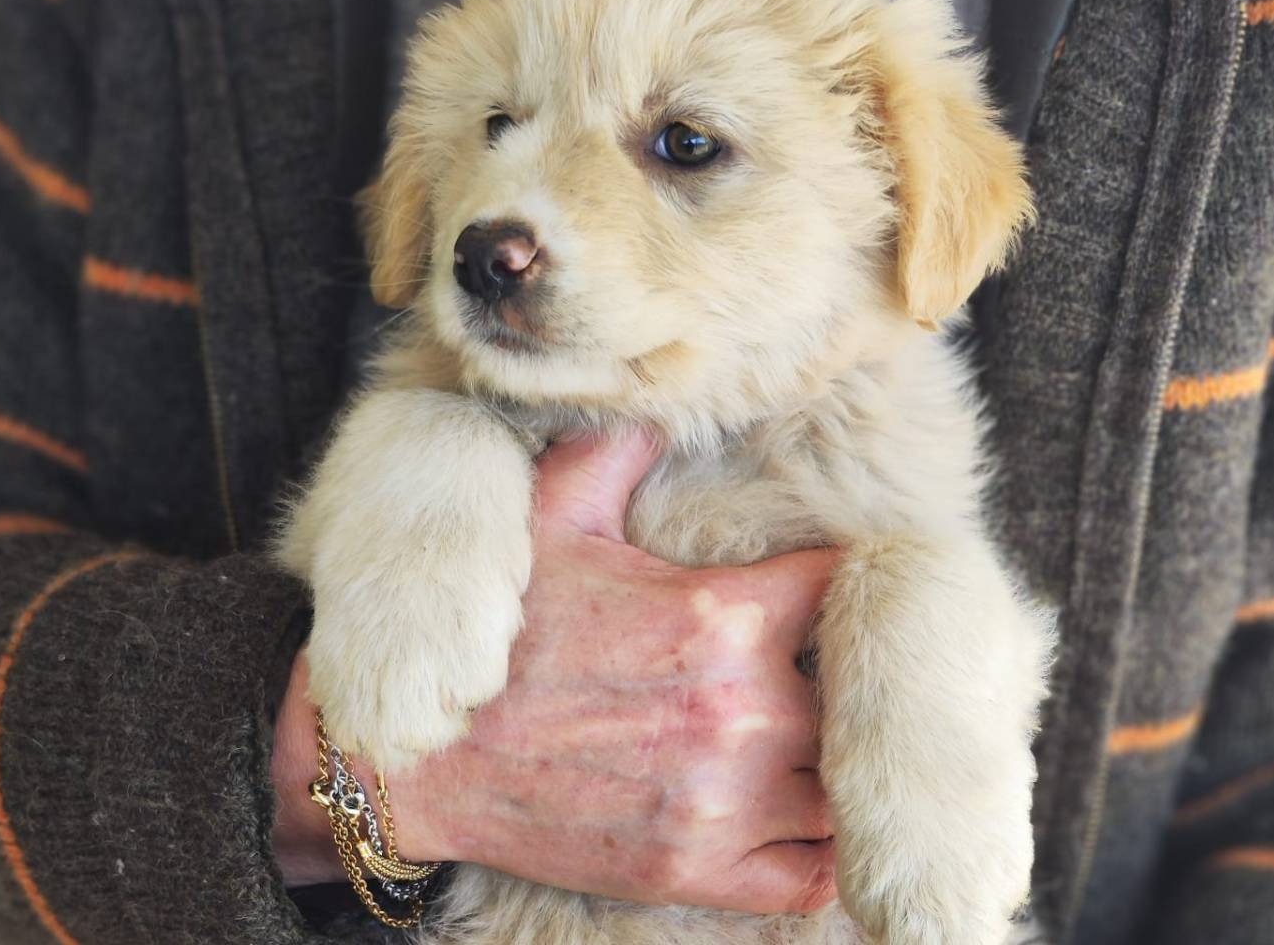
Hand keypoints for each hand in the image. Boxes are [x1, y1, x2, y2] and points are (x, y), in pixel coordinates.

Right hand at [273, 432, 838, 914]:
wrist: (414, 759)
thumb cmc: (495, 635)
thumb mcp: (551, 519)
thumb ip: (617, 452)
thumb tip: (658, 400)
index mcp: (719, 616)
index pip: (844, 589)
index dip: (848, 580)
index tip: (839, 582)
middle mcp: (741, 712)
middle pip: (859, 691)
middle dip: (846, 675)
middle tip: (824, 663)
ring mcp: (725, 802)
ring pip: (847, 783)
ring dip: (841, 759)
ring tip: (819, 737)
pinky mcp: (699, 871)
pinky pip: (814, 873)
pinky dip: (826, 849)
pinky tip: (810, 816)